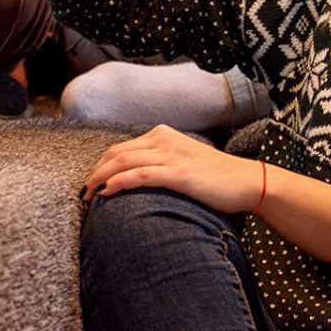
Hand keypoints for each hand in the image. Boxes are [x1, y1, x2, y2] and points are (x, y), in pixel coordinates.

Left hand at [82, 124, 261, 212]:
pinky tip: (107, 193)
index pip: (120, 148)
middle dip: (95, 172)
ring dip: (100, 178)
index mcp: (162, 135)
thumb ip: (159, 163)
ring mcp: (171, 155)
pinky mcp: (178, 173)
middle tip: (83, 192)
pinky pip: (140, 175)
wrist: (247, 181)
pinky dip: (119, 182)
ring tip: (88, 195)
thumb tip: (134, 179)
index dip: (101, 165)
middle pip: (116, 153)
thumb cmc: (215, 177)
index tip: (90, 182)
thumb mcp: (182, 161)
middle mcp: (163, 140)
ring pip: (123, 162)